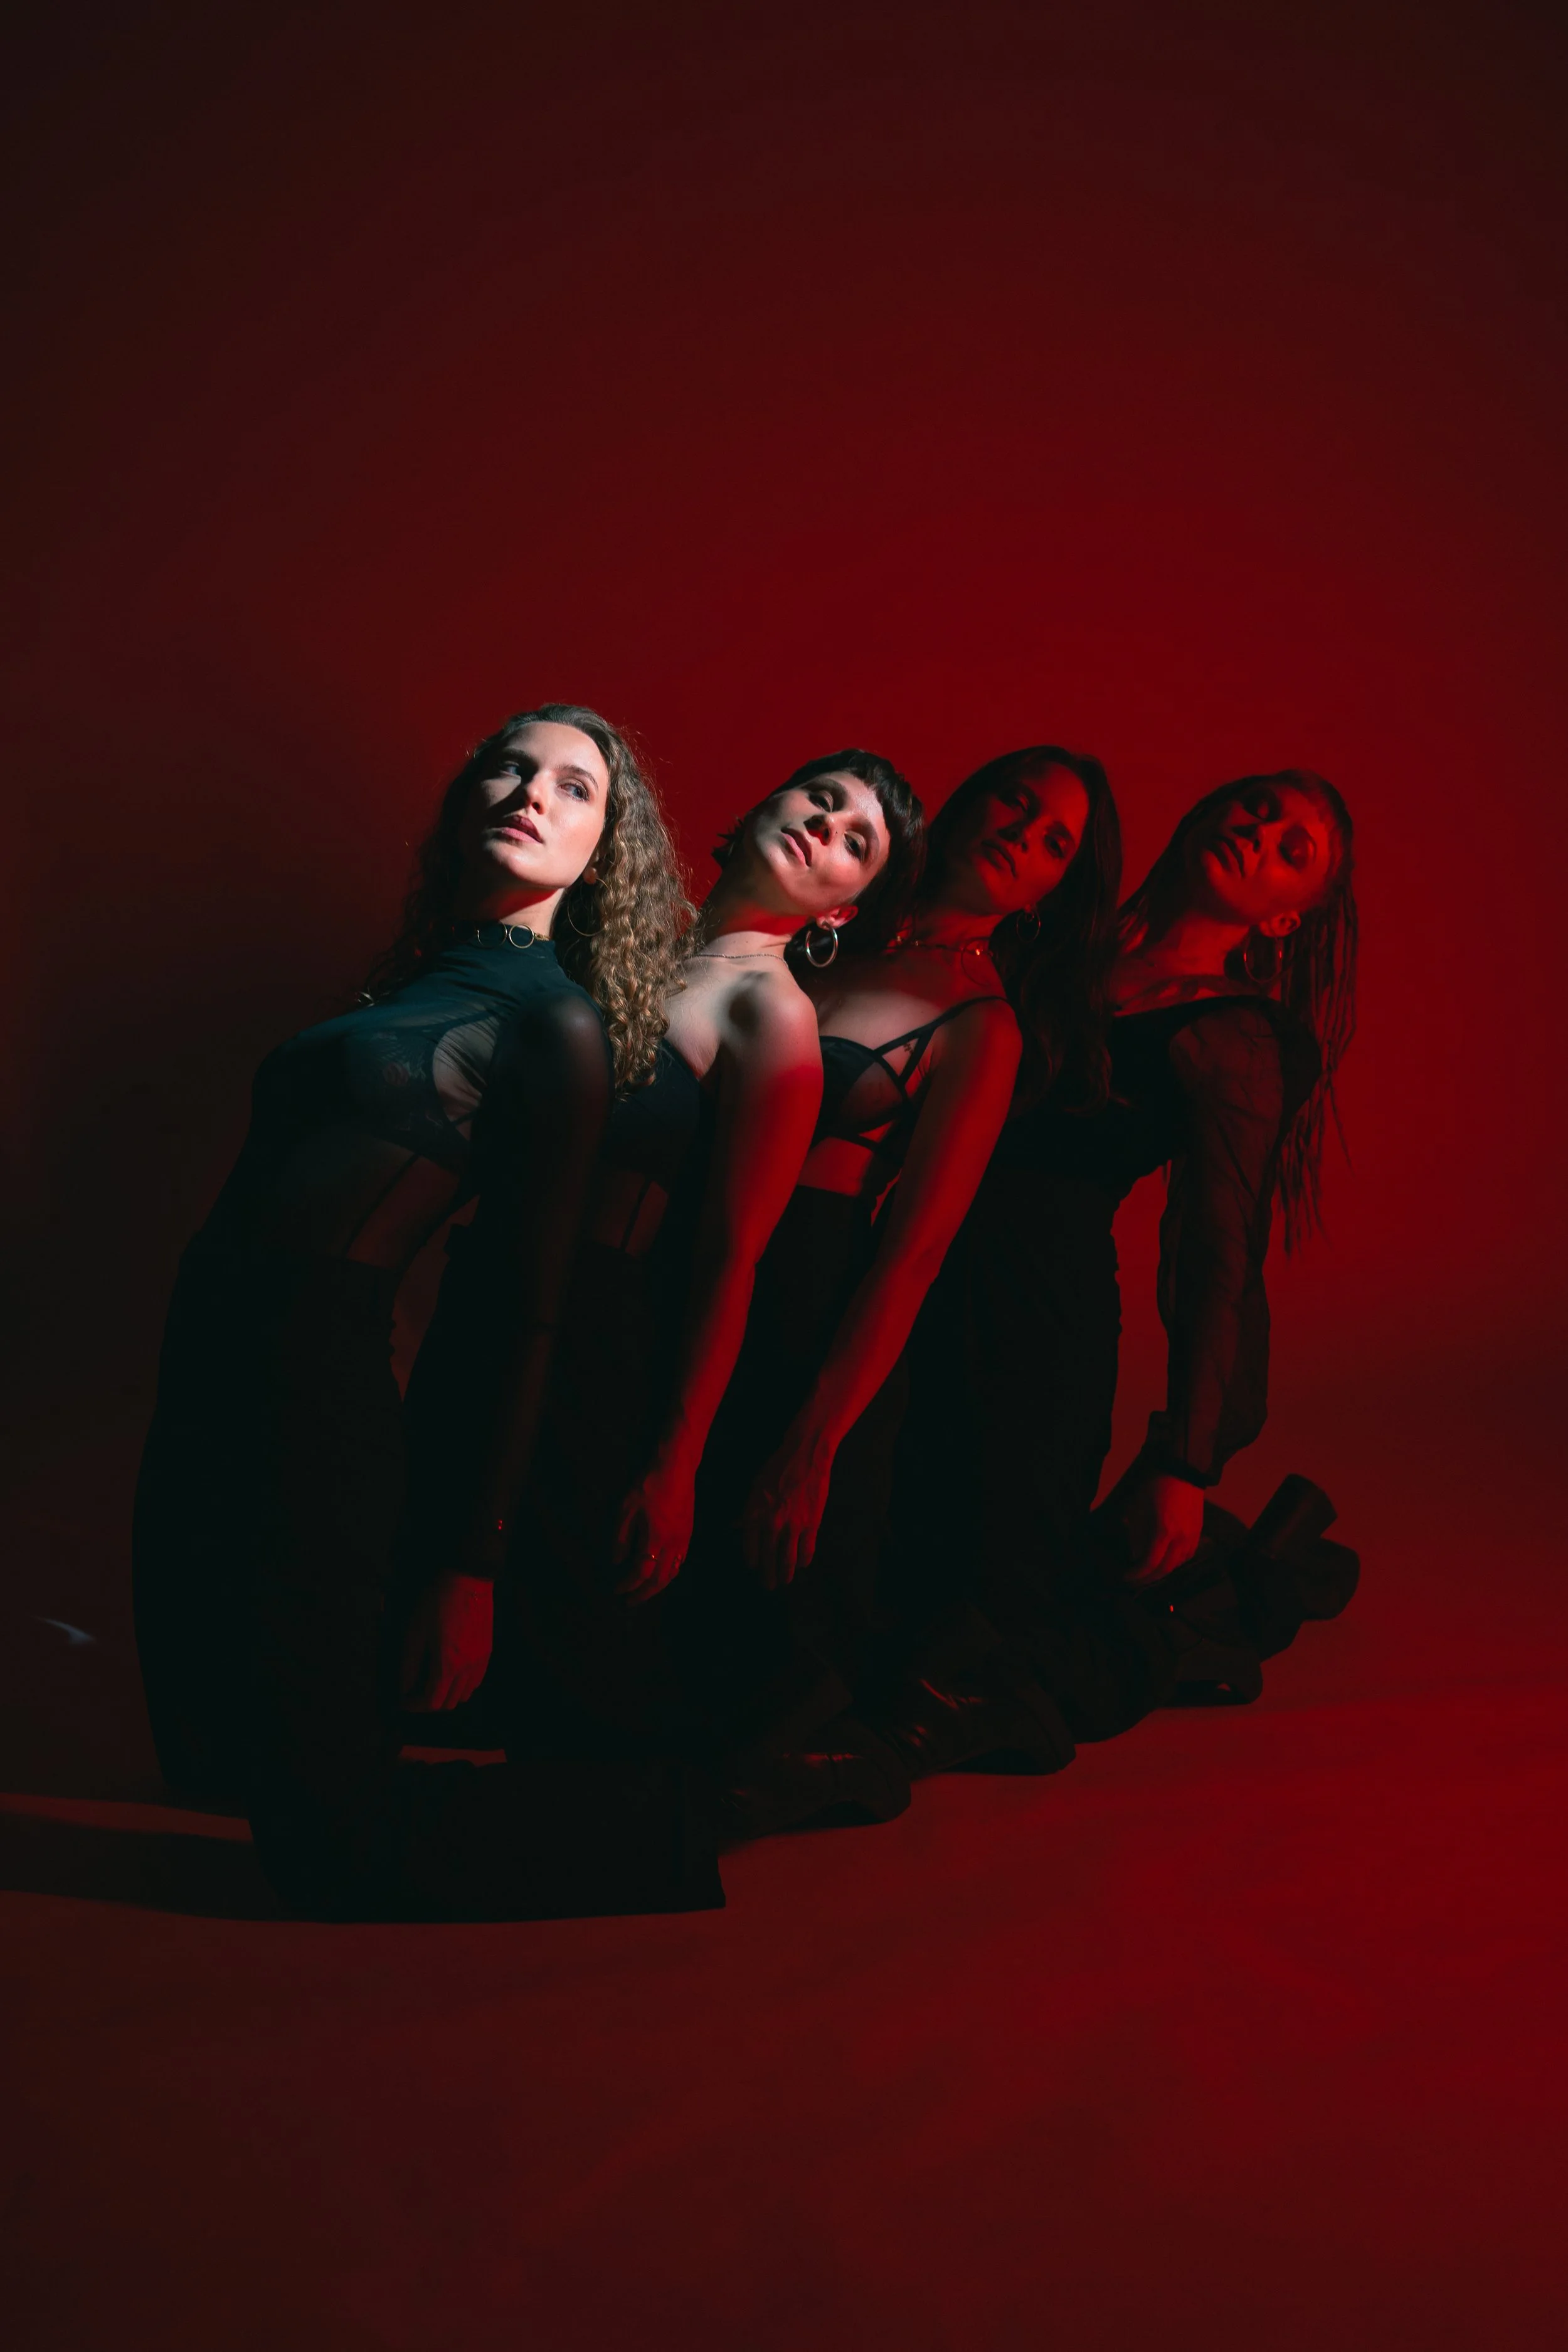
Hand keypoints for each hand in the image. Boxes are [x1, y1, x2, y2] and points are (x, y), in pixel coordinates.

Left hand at [400, 1570, 494, 1710]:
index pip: (432, 1702)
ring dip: (447, 1696)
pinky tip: (451, 1674)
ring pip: (465, 1695)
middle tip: (414, 1693)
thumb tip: (403, 1688)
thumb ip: (409, 1664)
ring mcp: (480, 1661)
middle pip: (449, 1703)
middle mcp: (467, 1669)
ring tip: (432, 1684)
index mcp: (447, 1665)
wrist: (468, 1580)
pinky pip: (476, 1681)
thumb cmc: (437, 1603)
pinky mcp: (487, 1652)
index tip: (403, 1700)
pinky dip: (462, 1686)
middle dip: (429, 1704)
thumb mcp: (415, 1631)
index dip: (414, 1705)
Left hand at [613, 1454, 695, 1605]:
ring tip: (644, 1592)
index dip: (627, 1584)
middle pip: (658, 1580)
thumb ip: (620, 1537)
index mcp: (655, 1540)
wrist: (677, 1467)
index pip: (640, 1572)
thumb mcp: (626, 1508)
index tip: (616, 1590)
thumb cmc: (648, 1485)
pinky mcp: (689, 1533)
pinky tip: (662, 1574)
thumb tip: (616, 1561)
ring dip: (657, 1587)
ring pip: (672, 1573)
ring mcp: (683, 1540)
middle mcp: (672, 1545)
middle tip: (629, 1602)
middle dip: (643, 1593)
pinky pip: (680, 1562)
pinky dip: (669, 1574)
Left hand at [741, 1426, 835, 1589]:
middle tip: (769, 1586)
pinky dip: (805, 1559)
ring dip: (786, 1572)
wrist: (805, 1456)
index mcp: (754, 1513)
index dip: (752, 1559)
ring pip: (788, 1558)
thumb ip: (747, 1510)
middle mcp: (771, 1524)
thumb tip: (735, 1525)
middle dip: (768, 1574)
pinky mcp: (811, 1524)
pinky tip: (804, 1564)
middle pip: (768, 1557)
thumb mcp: (755, 1486)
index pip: (750, 1545)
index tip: (753, 1567)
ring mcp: (792, 1526)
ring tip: (785, 1581)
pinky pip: (807, 1548)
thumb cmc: (777, 1467)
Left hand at [1122, 1473, 1206, 1587]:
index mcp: (1163, 1531)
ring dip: (1162, 1571)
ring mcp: (1192, 1535)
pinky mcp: (1198, 1531)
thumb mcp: (1137, 1507)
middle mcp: (1181, 1537)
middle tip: (1134, 1580)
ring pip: (1178, 1564)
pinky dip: (1176, 1562)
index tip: (1125, 1576)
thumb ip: (1136, 1533)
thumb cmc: (1155, 1485)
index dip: (1136, 1574)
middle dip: (1147, 1578)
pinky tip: (1166, 1560)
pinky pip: (1188, 1555)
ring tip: (1148, 1571)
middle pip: (1165, 1569)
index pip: (1150, 1563)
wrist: (1182, 1468)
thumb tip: (1135, 1553)